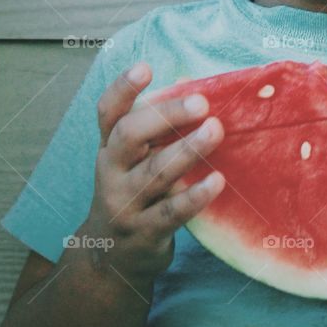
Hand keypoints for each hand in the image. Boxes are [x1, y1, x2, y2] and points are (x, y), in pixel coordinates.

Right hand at [79, 63, 224, 286]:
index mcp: (109, 148)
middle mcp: (111, 172)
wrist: (110, 259)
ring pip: (154, 173)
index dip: (123, 88)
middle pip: (130, 136)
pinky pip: (170, 213)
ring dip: (187, 150)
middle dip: (165, 116)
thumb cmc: (134, 194)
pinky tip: (217, 181)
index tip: (145, 67)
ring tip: (216, 130)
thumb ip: (155, 130)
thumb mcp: (133, 162)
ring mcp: (125, 204)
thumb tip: (192, 86)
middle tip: (201, 103)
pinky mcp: (144, 233)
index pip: (108, 113)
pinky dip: (194, 196)